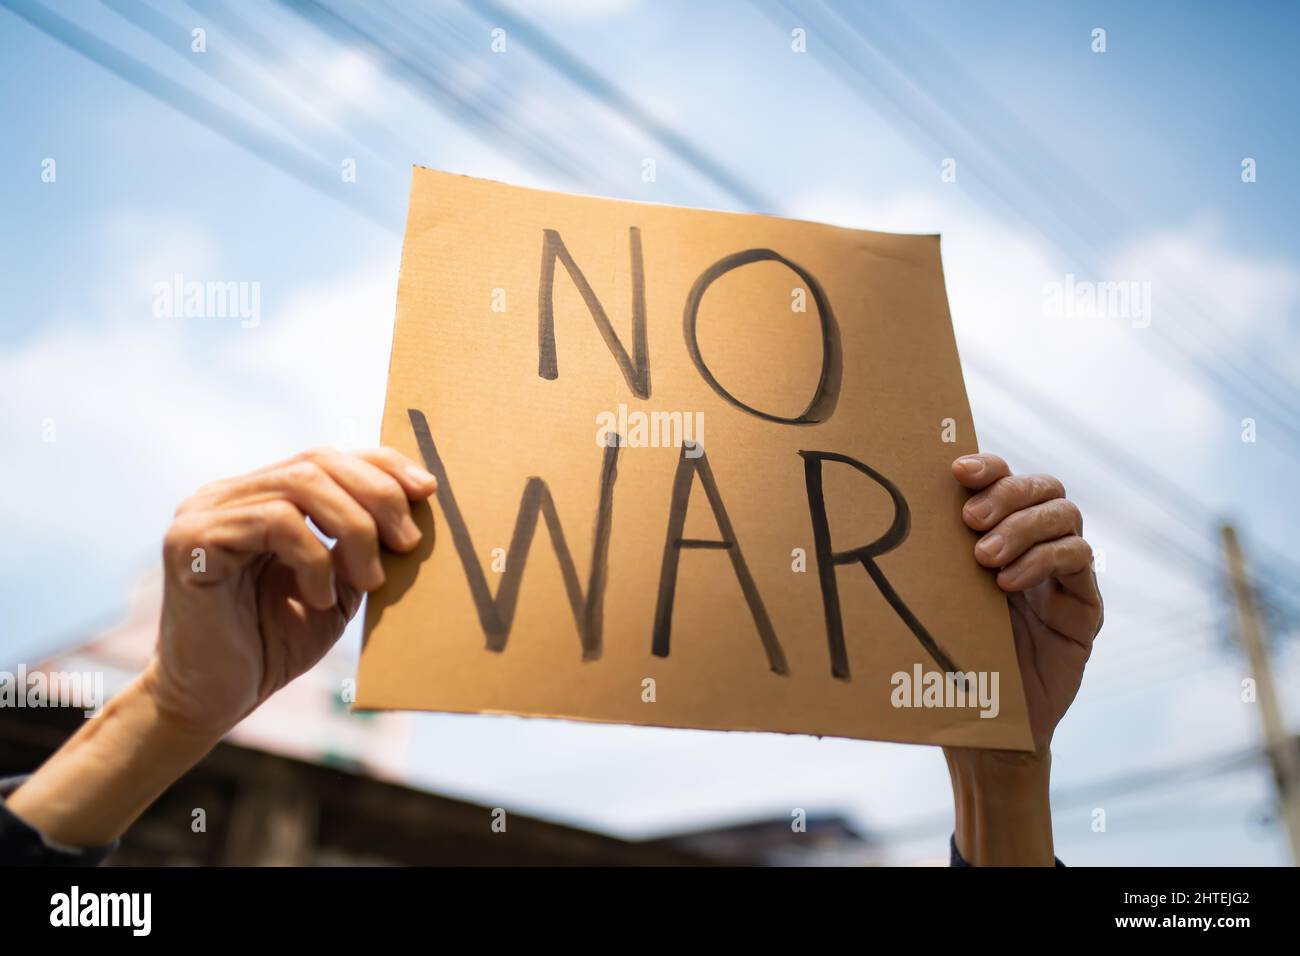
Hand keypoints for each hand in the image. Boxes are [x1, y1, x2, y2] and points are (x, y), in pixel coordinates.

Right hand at [147, 447, 437, 736]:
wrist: (214, 703)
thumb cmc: (275, 645)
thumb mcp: (338, 586)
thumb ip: (363, 544)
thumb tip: (415, 502)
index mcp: (260, 497)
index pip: (327, 456)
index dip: (382, 465)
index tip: (427, 491)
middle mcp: (228, 494)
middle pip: (318, 461)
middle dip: (378, 496)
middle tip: (408, 544)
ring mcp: (204, 512)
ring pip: (302, 483)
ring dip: (354, 529)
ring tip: (370, 581)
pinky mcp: (190, 539)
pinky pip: (274, 522)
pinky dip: (314, 558)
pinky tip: (320, 598)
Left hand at [953, 452, 1101, 750]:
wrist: (981, 721)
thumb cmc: (946, 654)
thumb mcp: (933, 595)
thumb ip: (924, 555)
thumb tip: (874, 510)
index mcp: (996, 530)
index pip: (1002, 476)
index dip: (987, 464)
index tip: (957, 471)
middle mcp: (1034, 542)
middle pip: (1043, 485)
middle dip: (1007, 492)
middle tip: (970, 519)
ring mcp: (1063, 571)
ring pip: (1066, 514)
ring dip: (1024, 527)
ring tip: (985, 558)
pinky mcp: (1084, 602)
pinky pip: (1080, 558)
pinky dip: (1045, 560)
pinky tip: (1009, 584)